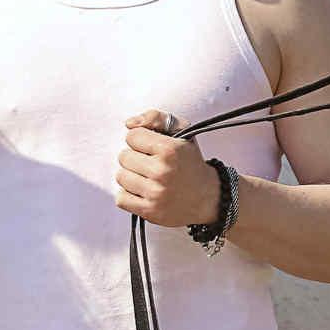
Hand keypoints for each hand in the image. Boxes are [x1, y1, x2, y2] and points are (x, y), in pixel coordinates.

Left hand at [116, 111, 220, 229]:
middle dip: (135, 157)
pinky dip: (129, 195)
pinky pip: (121, 199)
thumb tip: (129, 123)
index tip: (150, 147)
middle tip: (149, 163)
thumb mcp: (182, 132)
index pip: (132, 136)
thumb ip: (155, 118)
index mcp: (170, 150)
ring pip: (121, 177)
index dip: (140, 140)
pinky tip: (143, 191)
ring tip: (147, 178)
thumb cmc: (190, 163)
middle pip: (124, 157)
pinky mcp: (150, 211)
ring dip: (131, 176)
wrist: (208, 198)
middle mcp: (162, 171)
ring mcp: (155, 193)